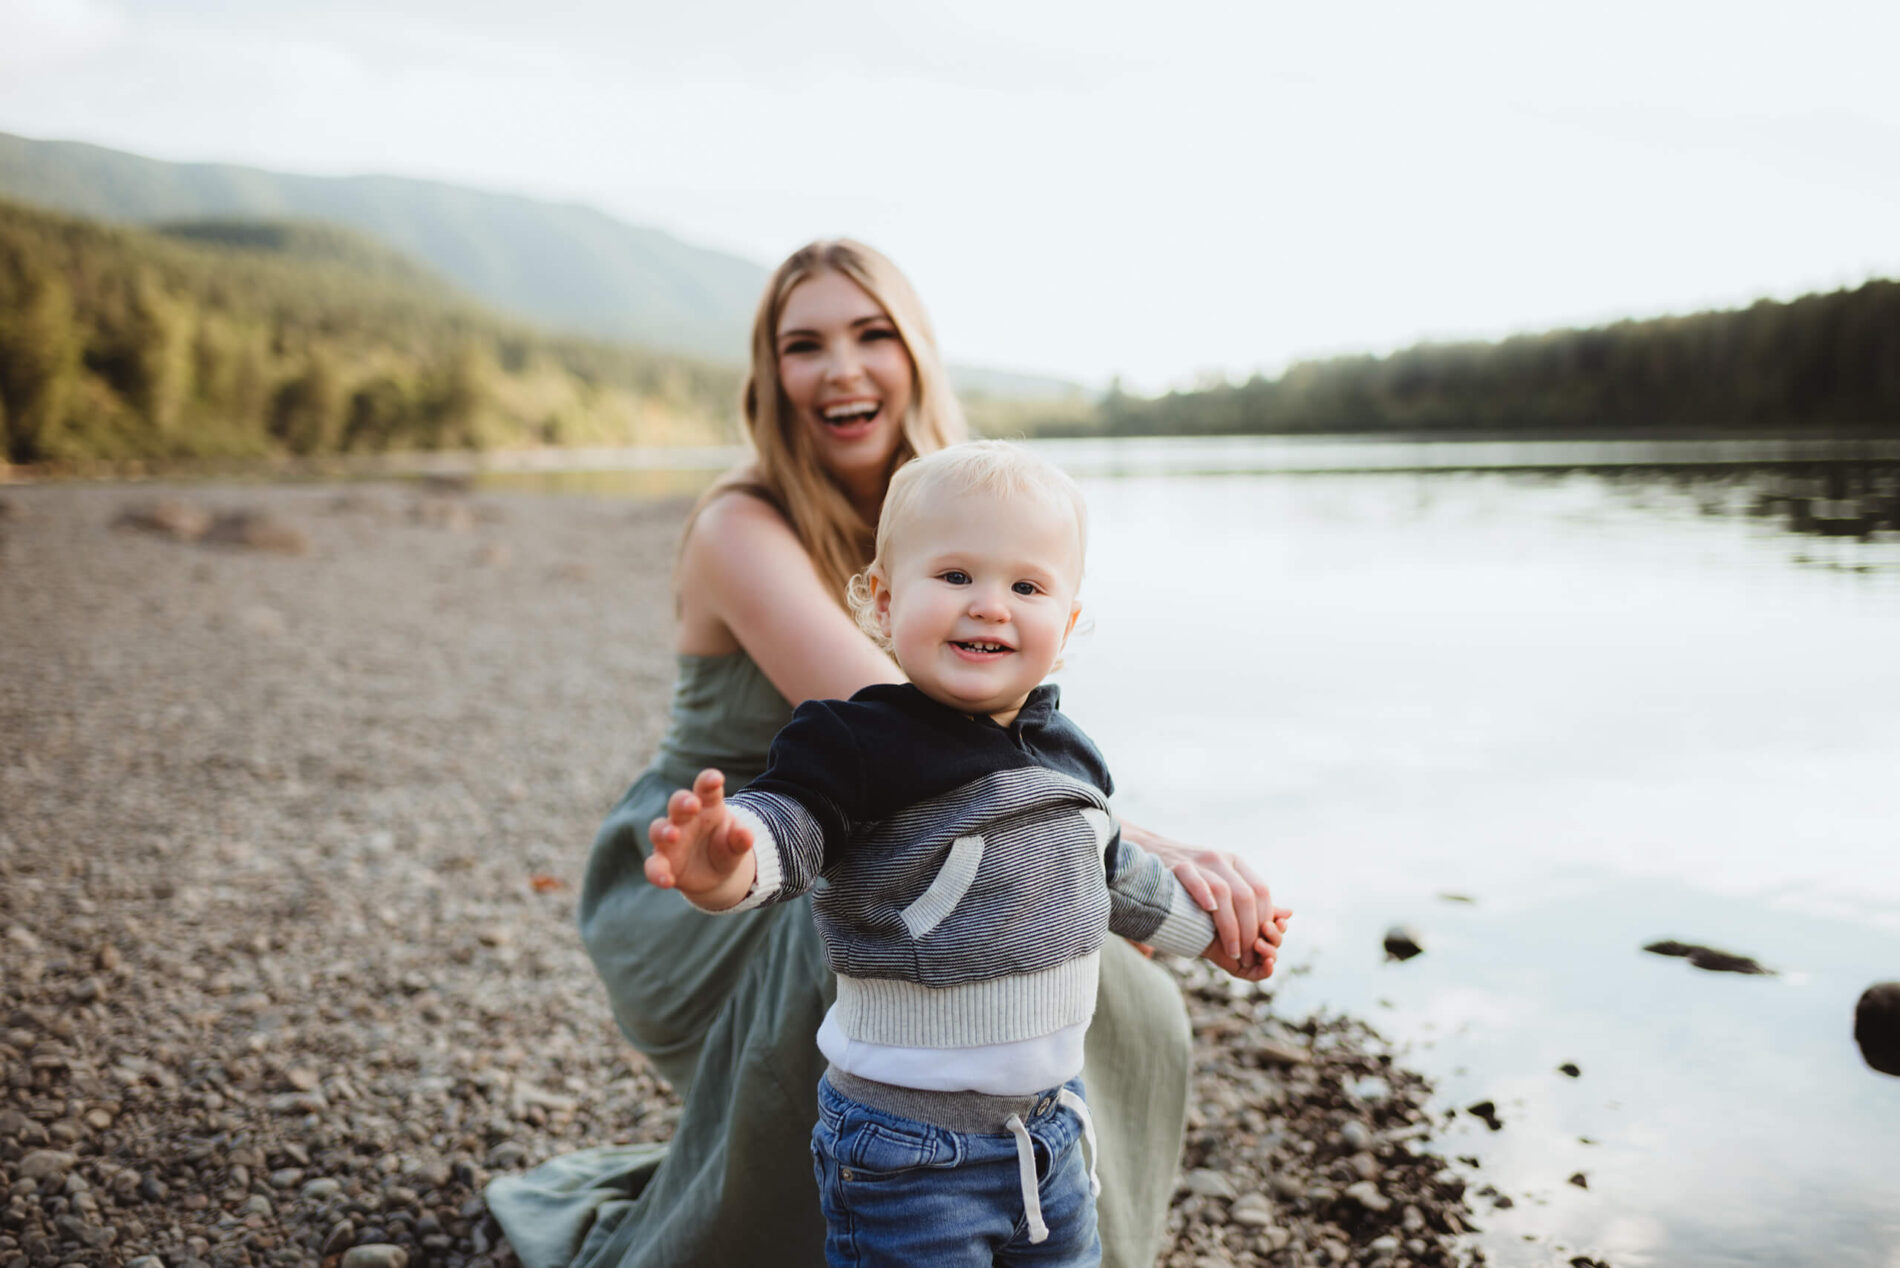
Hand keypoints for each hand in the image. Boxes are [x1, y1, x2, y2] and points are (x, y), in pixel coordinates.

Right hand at [645, 769, 758, 910]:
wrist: (715, 873)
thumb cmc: (725, 847)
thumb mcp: (737, 844)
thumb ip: (740, 838)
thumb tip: (747, 834)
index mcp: (707, 806)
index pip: (705, 788)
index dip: (708, 781)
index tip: (716, 779)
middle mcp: (684, 819)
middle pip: (677, 803)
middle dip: (683, 802)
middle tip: (693, 805)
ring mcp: (670, 840)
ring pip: (658, 829)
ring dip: (664, 831)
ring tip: (673, 835)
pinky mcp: (662, 862)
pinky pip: (653, 865)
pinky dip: (657, 872)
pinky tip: (666, 881)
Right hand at [1126, 820, 1290, 975]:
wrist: (1148, 855)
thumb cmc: (1189, 880)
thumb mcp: (1224, 883)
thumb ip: (1252, 900)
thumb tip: (1288, 915)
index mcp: (1236, 863)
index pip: (1262, 891)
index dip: (1265, 921)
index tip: (1260, 947)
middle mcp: (1221, 860)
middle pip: (1247, 895)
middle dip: (1251, 931)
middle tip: (1246, 956)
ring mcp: (1198, 860)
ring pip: (1225, 893)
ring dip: (1232, 927)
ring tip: (1233, 951)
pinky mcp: (1176, 866)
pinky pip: (1195, 880)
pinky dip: (1204, 896)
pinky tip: (1209, 915)